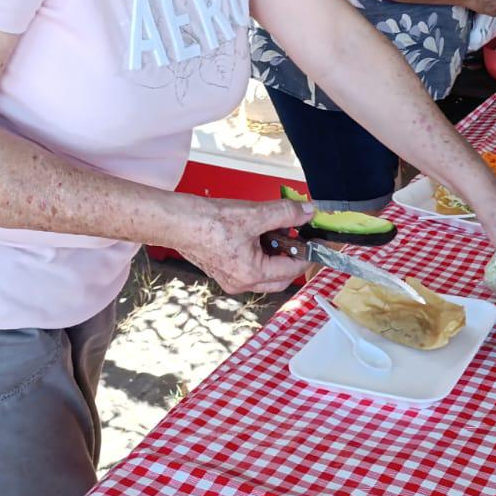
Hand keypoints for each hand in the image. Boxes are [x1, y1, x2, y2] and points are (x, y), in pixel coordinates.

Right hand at [174, 196, 315, 294]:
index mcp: (251, 274)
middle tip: (299, 235)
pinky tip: (257, 233)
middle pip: (280, 276)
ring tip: (275, 229)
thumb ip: (285, 214)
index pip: (293, 269)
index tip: (318, 240)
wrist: (177, 221)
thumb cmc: (208, 222)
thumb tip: (307, 212)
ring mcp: (230, 279)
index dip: (308, 253)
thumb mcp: (254, 214)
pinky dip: (260, 253)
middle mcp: (241, 283)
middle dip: (292, 256)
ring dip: (275, 253)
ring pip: (265, 272)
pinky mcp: (222, 270)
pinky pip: (250, 267)